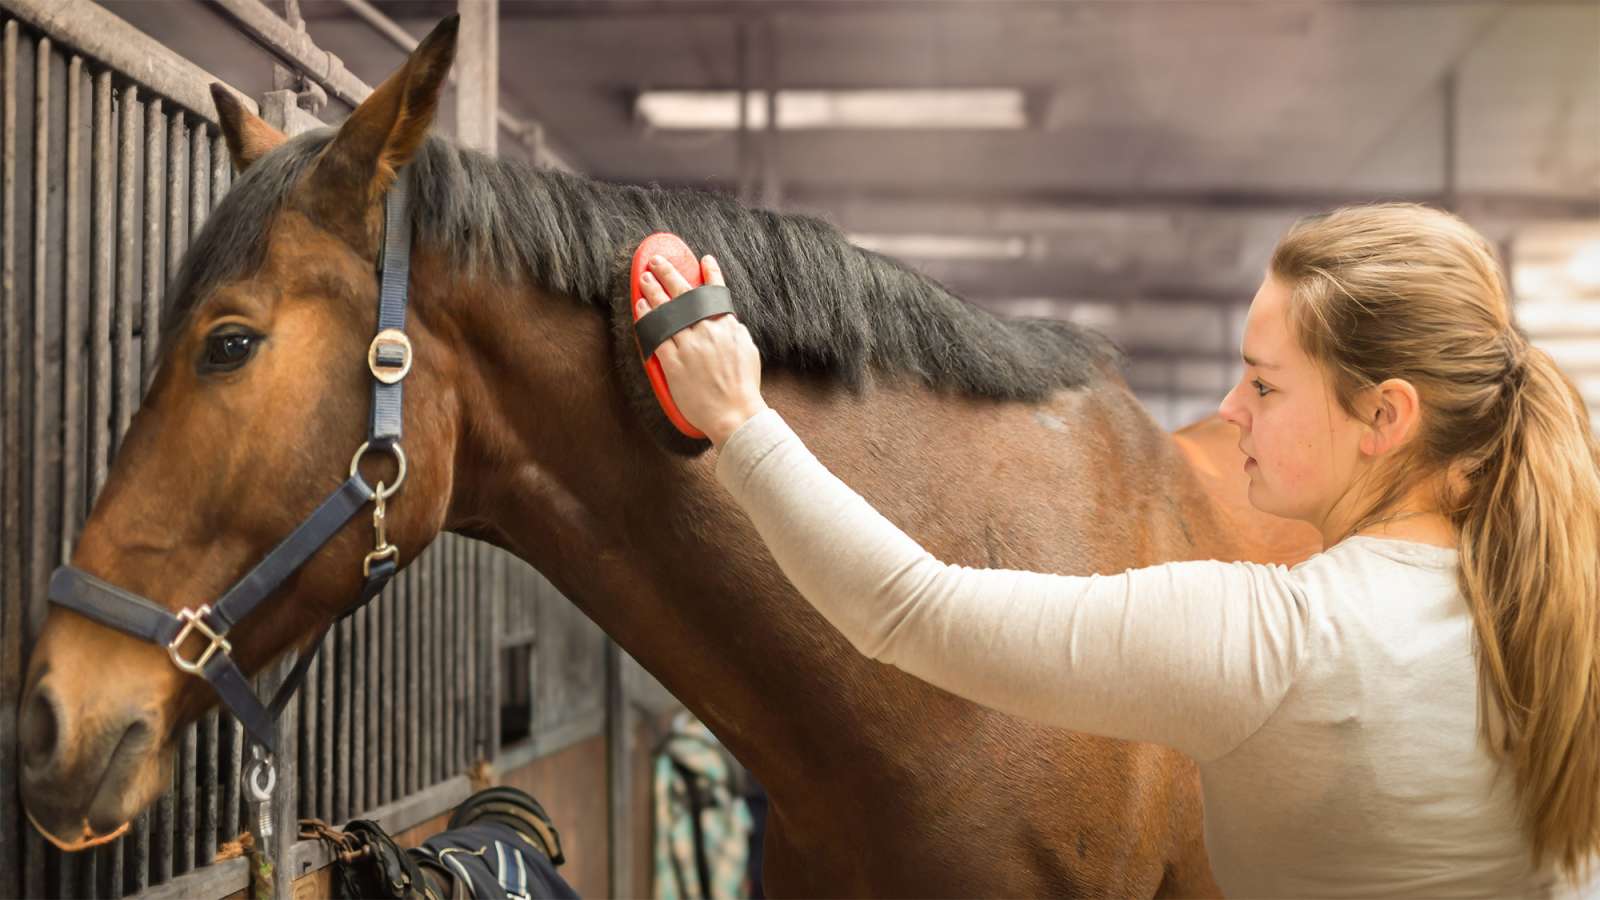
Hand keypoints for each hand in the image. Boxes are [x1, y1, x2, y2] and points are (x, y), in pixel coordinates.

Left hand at [636, 253, 768, 447]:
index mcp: (727, 327)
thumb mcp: (748, 350)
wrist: (734, 413)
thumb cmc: (743, 386)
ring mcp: (689, 346)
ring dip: (653, 291)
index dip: (710, 273)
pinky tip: (641, 308)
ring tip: (643, 278)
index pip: (716, 293)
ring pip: (666, 311)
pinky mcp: (673, 363)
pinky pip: (656, 335)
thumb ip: (735, 331)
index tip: (704, 259)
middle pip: (684, 295)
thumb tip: (726, 319)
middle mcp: (707, 331)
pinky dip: (647, 319)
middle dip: (668, 273)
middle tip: (656, 262)